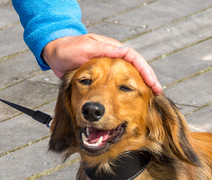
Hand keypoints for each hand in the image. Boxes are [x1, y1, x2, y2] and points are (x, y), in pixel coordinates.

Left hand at [42, 33, 161, 94]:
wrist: (54, 55)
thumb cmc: (68, 49)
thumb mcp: (86, 47)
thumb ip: (104, 49)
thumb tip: (125, 51)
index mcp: (112, 49)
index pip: (134, 59)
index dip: (145, 71)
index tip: (153, 84)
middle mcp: (113, 58)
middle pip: (136, 68)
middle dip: (148, 80)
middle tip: (157, 92)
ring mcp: (108, 68)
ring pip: (128, 77)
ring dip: (139, 86)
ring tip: (150, 97)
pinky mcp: (101, 78)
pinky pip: (118, 84)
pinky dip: (127, 92)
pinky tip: (131, 100)